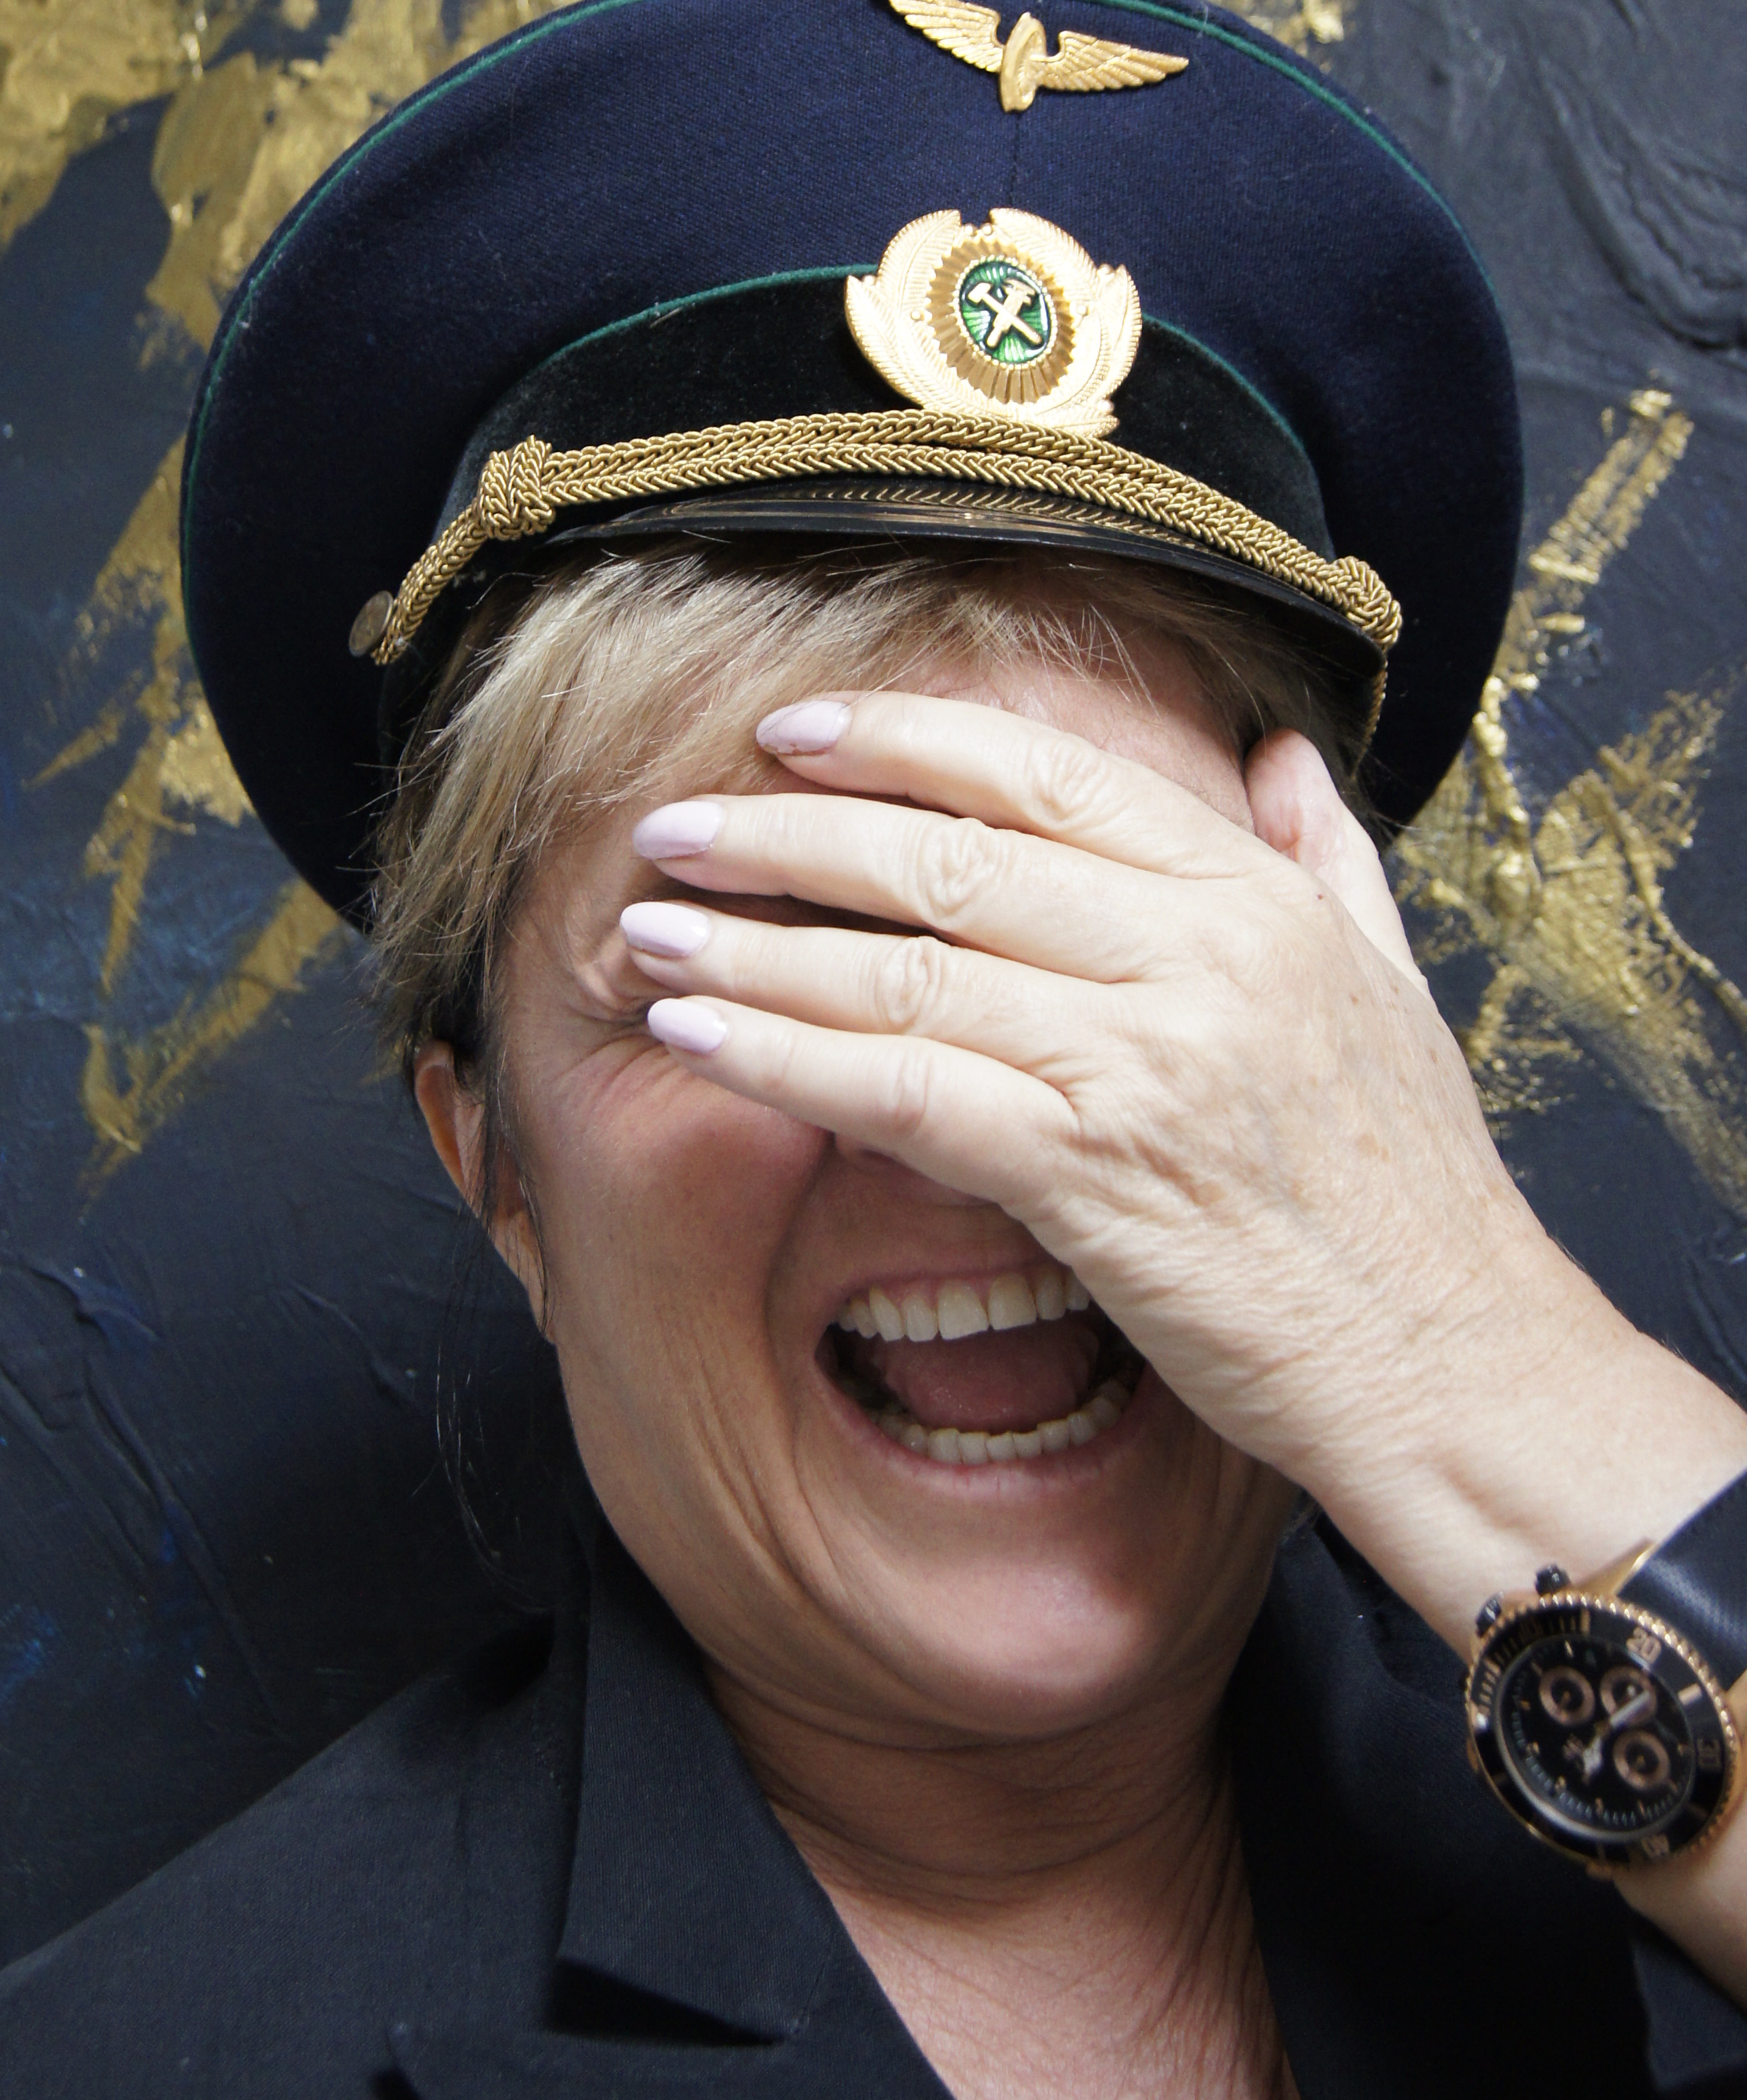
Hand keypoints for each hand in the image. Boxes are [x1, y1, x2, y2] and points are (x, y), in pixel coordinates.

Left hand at [620, 691, 1746, 1650]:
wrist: (1458, 1367)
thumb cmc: (1413, 1193)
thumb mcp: (1393, 985)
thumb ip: (1326, 856)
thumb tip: (1278, 752)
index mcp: (1252, 896)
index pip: (1042, 774)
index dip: (901, 740)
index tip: (791, 732)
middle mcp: (1191, 954)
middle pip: (944, 854)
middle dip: (785, 835)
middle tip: (672, 829)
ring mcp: (1139, 1059)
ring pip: (899, 969)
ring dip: (749, 948)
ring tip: (641, 933)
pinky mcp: (1090, 1172)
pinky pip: (898, 1090)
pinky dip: (781, 1058)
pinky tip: (695, 1040)